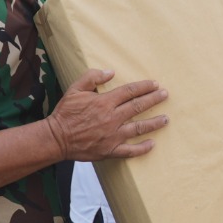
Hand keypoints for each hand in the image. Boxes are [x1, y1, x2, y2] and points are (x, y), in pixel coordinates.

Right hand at [43, 68, 169, 161]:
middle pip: (138, 106)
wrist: (56, 138)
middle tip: (165, 95)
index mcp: (105, 102)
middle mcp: (112, 118)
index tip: (155, 84)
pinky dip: (142, 148)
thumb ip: (92, 77)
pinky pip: (130, 151)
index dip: (144, 87)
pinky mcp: (110, 150)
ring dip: (154, 123)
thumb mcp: (74, 89)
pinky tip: (152, 144)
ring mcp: (113, 135)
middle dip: (154, 100)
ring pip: (139, 128)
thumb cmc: (65, 113)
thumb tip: (110, 72)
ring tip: (166, 119)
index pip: (130, 91)